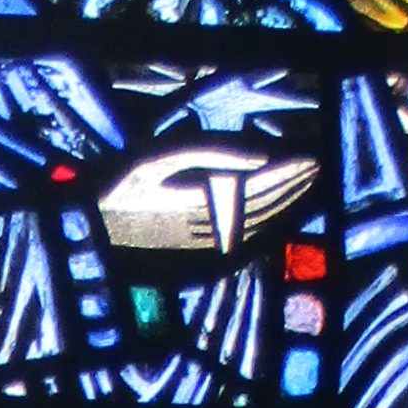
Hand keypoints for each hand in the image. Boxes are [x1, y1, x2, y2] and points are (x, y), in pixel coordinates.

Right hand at [92, 146, 320, 256]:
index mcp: (200, 202)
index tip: (309, 161)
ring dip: (281, 204)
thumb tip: (260, 159)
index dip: (285, 175)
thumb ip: (211, 155)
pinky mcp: (196, 252)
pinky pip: (240, 238)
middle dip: (290, 187)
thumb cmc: (122, 189)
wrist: (93, 235)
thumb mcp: (161, 159)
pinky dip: (263, 222)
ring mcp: (202, 243)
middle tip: (314, 170)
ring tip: (302, 185)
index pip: (257, 187)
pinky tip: (275, 209)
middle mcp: (205, 227)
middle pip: (262, 206)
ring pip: (255, 223)